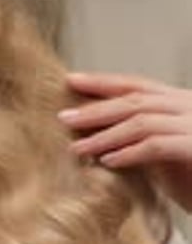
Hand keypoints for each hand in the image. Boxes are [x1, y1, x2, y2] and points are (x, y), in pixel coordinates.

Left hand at [59, 72, 191, 212]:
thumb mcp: (163, 155)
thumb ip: (138, 139)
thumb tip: (94, 136)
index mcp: (181, 103)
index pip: (137, 85)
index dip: (103, 82)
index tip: (71, 81)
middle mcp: (190, 106)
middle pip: (135, 99)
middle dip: (97, 108)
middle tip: (64, 117)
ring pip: (142, 121)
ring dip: (106, 134)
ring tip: (78, 147)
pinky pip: (157, 146)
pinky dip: (129, 153)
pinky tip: (107, 162)